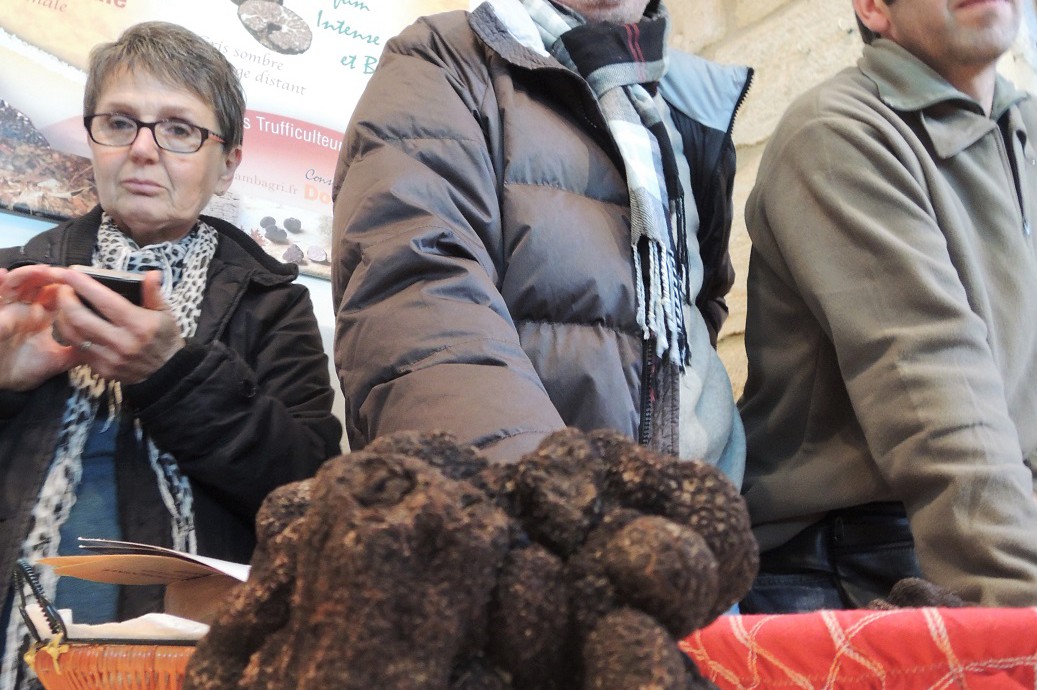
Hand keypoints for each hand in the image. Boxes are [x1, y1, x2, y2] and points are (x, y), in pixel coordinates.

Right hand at [0, 268, 78, 390]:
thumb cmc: (21, 370)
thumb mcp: (55, 362)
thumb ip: (77, 352)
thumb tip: (102, 346)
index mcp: (41, 318)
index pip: (57, 295)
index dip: (68, 287)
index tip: (81, 283)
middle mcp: (25, 309)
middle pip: (38, 283)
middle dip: (51, 274)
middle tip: (64, 272)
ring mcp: (8, 309)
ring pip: (17, 282)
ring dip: (30, 274)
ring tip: (43, 271)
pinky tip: (2, 274)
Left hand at [1, 265, 185, 384]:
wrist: (169, 373)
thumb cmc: (165, 339)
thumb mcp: (165, 314)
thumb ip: (154, 293)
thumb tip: (152, 273)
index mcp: (138, 325)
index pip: (103, 299)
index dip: (81, 283)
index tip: (68, 271)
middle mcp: (122, 342)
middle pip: (78, 317)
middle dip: (65, 298)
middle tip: (64, 288)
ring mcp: (110, 358)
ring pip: (72, 334)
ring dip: (63, 316)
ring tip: (66, 305)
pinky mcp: (103, 370)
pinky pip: (78, 349)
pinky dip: (72, 334)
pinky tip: (76, 325)